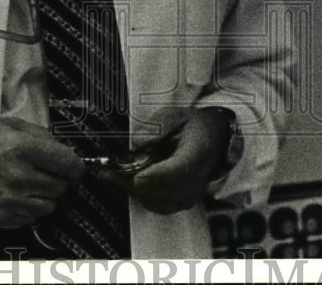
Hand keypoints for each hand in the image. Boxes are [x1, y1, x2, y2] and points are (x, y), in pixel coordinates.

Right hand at [0, 116, 84, 227]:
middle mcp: (18, 176)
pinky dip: (29, 209)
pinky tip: (16, 195)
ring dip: (45, 196)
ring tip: (28, 183)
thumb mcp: (10, 125)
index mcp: (23, 148)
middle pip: (60, 187)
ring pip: (48, 206)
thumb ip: (41, 136)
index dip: (76, 167)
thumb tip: (64, 150)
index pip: (68, 164)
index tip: (75, 168)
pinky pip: (30, 219)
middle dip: (58, 179)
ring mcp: (8, 200)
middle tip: (44, 172)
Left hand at [100, 106, 230, 214]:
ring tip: (110, 176)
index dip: (156, 175)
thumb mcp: (177, 116)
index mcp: (198, 152)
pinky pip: (156, 205)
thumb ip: (157, 126)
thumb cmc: (194, 127)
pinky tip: (125, 182)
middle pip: (162, 189)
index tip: (136, 176)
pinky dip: (139, 195)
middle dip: (131, 182)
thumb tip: (137, 142)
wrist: (214, 140)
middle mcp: (197, 179)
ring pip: (155, 200)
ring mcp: (190, 194)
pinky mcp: (182, 203)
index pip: (178, 170)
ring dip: (131, 190)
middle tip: (106, 173)